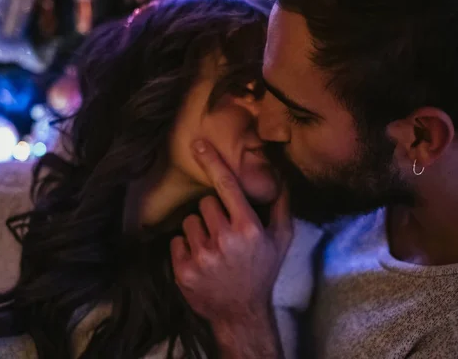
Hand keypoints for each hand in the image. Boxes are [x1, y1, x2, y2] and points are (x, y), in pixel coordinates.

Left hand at [170, 140, 291, 340]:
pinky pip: (176, 241)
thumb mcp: (282, 240)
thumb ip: (281, 205)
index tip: (198, 143)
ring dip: (199, 231)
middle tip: (224, 234)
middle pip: (205, 202)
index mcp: (249, 228)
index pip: (227, 186)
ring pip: (189, 220)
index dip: (213, 161)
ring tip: (213, 249)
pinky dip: (186, 248)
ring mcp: (202, 256)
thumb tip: (280, 175)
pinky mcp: (183, 271)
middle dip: (213, 213)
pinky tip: (201, 262)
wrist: (242, 313)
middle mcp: (225, 240)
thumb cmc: (263, 271)